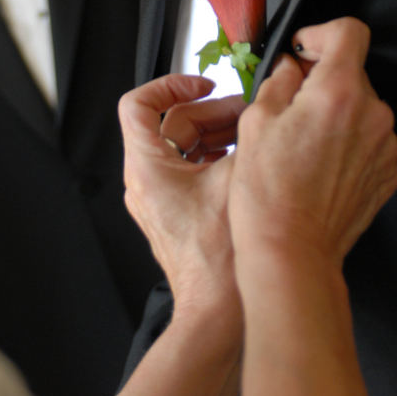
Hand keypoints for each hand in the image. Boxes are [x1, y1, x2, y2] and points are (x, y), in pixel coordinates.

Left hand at [118, 75, 245, 316]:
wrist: (217, 311)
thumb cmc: (216, 262)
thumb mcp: (236, 179)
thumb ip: (244, 137)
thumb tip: (258, 110)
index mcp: (146, 167)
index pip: (137, 104)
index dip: (169, 85)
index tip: (200, 83)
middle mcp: (145, 180)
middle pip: (171, 123)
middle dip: (211, 110)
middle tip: (245, 111)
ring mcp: (159, 197)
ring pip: (184, 145)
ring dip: (217, 132)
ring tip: (251, 132)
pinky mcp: (176, 210)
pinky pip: (191, 168)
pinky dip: (215, 155)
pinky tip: (245, 156)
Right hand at [229, 17, 396, 267]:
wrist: (291, 252)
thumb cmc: (269, 195)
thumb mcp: (256, 121)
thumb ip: (278, 80)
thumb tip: (290, 68)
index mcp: (338, 92)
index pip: (350, 32)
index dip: (321, 34)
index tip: (305, 50)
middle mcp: (371, 114)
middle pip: (351, 72)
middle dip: (321, 80)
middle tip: (289, 106)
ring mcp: (384, 146)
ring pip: (359, 108)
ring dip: (335, 113)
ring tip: (301, 144)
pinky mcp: (386, 173)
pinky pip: (368, 140)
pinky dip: (346, 142)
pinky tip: (317, 164)